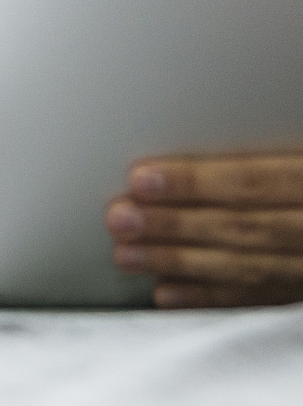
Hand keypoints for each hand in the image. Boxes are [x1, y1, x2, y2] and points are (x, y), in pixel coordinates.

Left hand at [106, 153, 302, 307]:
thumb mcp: (300, 138)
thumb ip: (274, 146)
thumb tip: (223, 104)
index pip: (255, 182)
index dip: (196, 182)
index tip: (142, 178)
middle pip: (244, 229)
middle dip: (176, 226)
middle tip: (120, 218)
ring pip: (247, 269)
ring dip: (181, 262)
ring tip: (128, 254)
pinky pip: (263, 302)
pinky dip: (213, 300)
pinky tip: (170, 295)